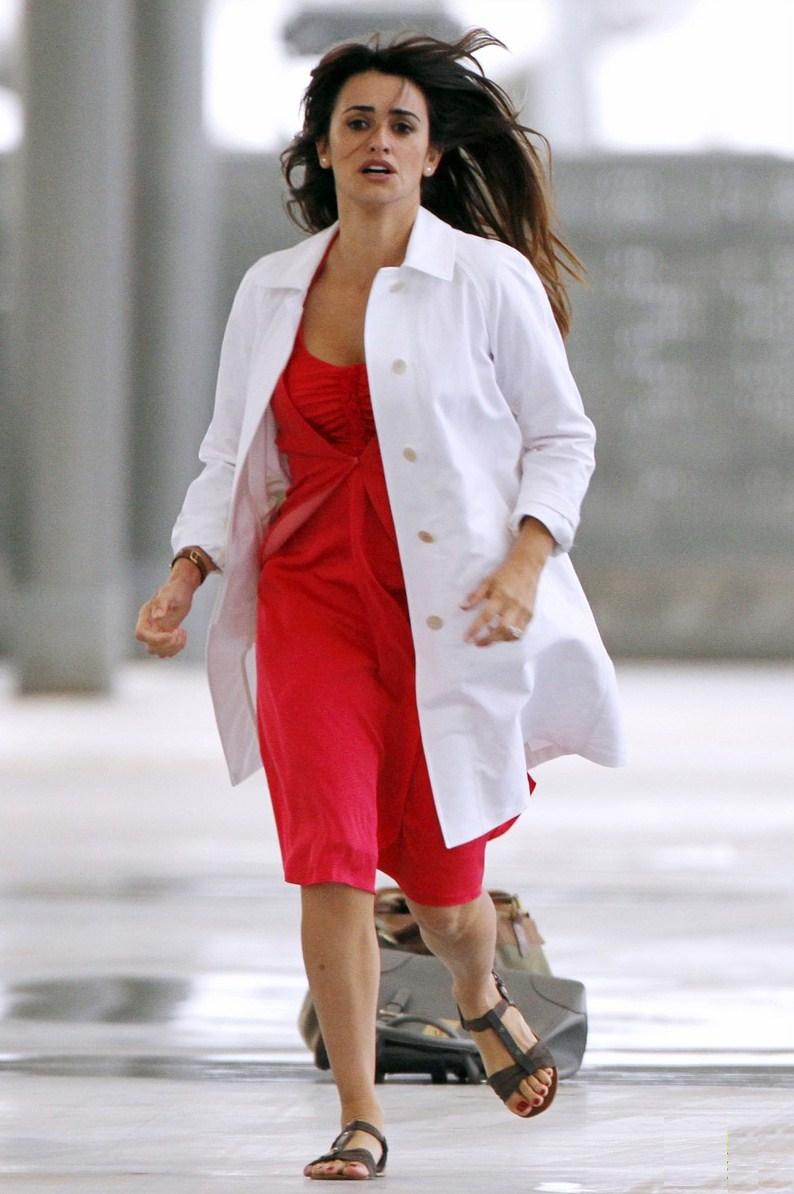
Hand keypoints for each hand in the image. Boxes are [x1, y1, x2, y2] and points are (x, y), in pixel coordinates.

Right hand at [135, 569, 195, 657]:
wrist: (181, 590)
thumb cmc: (175, 590)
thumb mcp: (169, 594)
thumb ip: (162, 603)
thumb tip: (157, 616)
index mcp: (145, 616)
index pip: (141, 634)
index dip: (156, 638)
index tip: (171, 633)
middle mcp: (149, 627)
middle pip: (150, 647)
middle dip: (167, 644)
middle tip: (179, 631)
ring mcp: (156, 633)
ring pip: (158, 652)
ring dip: (173, 648)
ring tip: (182, 633)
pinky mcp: (165, 638)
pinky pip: (167, 652)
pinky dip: (177, 648)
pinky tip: (183, 634)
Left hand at [461, 518, 553, 646]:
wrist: (527, 566)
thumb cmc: (505, 573)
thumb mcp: (487, 581)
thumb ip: (475, 595)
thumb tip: (463, 607)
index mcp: (501, 595)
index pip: (486, 616)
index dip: (475, 629)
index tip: (467, 638)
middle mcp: (513, 604)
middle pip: (502, 629)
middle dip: (489, 639)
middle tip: (477, 643)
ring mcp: (524, 610)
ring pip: (514, 633)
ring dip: (500, 640)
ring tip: (489, 638)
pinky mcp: (530, 613)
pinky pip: (522, 631)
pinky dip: (511, 637)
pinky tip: (502, 634)